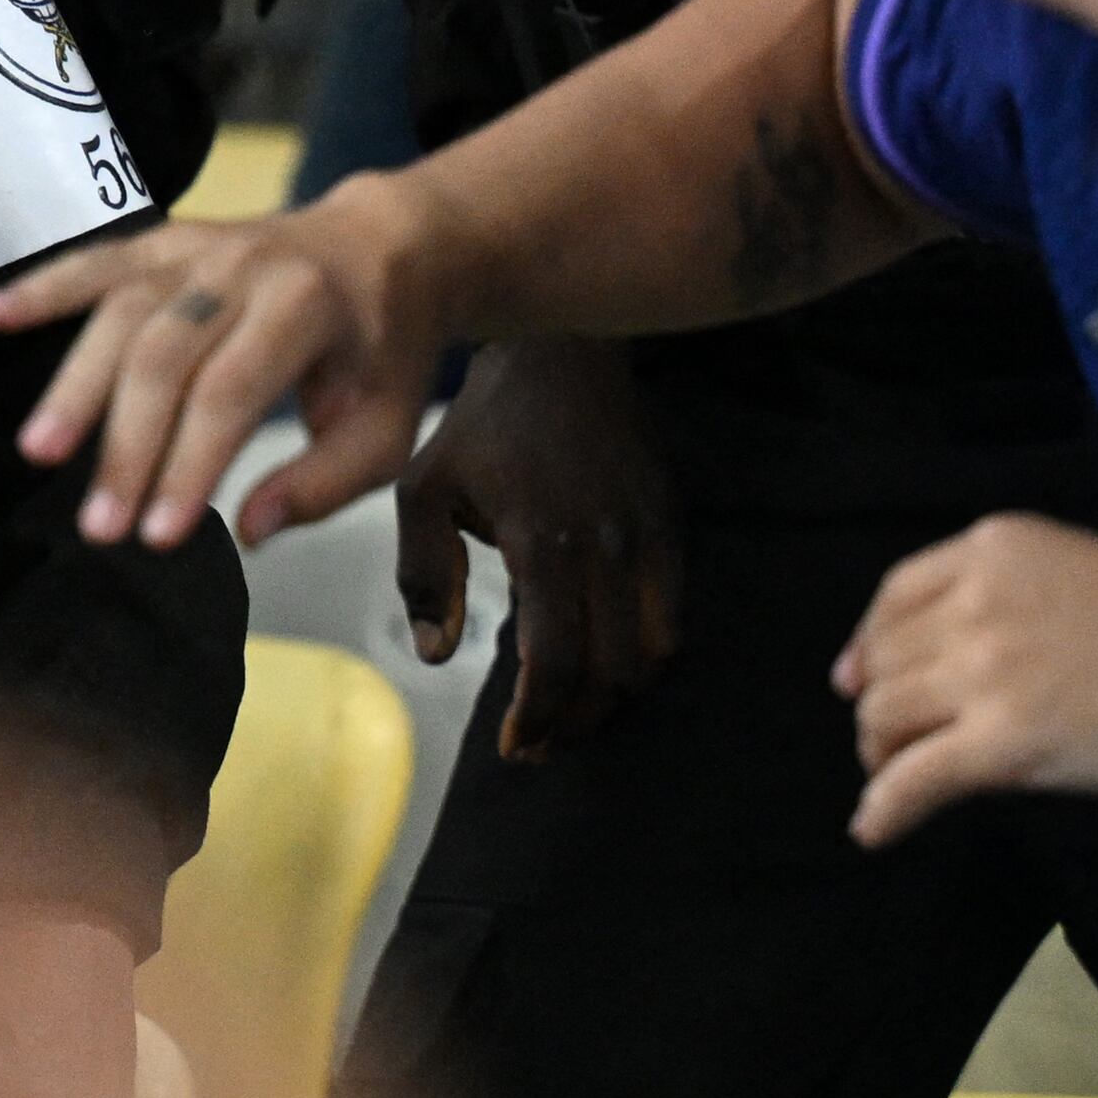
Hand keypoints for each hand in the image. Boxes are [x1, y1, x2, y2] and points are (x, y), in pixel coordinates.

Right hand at [0, 182, 451, 548]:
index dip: (189, 464)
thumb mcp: (389, 426)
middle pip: (165, 355)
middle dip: (128, 446)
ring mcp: (198, 248)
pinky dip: (45, 286)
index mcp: (307, 306)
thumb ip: (327, 482)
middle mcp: (244, 267)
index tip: (157, 536)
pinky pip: (98, 260)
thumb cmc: (382, 351)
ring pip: (121, 311)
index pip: (233, 391)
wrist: (383, 246)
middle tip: (98, 525)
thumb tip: (248, 527)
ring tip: (39, 451)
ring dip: (75, 383)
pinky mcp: (164, 241)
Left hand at [396, 336, 677, 757]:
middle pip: (611, 676)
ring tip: (571, 709)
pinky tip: (603, 657)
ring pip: (653, 655)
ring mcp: (648, 536)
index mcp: (543, 543)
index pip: (557, 665)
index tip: (515, 746)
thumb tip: (438, 655)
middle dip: (574, 723)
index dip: (538, 720)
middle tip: (539, 741)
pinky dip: (644, 654)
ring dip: (614, 696)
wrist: (561, 351)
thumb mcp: (423, 488)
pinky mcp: (672, 524)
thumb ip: (424, 575)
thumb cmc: (482, 423)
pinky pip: (674, 615)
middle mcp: (607, 546)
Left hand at [834, 517, 1097, 844]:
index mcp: (999, 548)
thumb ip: (1024, 602)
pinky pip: (913, 779)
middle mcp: (975, 601)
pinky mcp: (1001, 744)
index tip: (855, 676)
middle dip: (877, 705)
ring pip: (886, 717)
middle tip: (887, 742)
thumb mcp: (1090, 578)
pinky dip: (884, 808)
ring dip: (881, 755)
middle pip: (886, 659)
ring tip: (893, 780)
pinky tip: (874, 830)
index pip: (898, 592)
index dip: (869, 640)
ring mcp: (983, 671)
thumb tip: (978, 661)